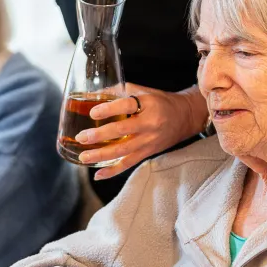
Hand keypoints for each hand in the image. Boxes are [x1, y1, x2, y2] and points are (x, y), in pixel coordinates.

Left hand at [74, 84, 207, 179]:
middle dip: (99, 135)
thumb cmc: (159, 101)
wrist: (185, 117)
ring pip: (123, 151)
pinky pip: (129, 163)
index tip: (93, 112)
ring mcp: (149, 141)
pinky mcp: (148, 153)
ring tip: (84, 157)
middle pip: (123, 131)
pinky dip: (113, 171)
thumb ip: (117, 91)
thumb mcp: (142, 91)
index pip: (127, 105)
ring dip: (101, 155)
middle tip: (82, 137)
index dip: (109, 109)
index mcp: (148, 104)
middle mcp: (150, 124)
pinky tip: (98, 174)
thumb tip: (90, 94)